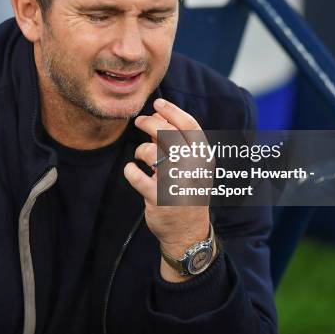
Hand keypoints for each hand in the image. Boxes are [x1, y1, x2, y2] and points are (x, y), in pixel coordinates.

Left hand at [124, 98, 211, 281]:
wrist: (187, 231)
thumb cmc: (186, 189)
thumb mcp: (188, 165)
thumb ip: (173, 141)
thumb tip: (155, 116)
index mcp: (203, 157)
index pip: (189, 125)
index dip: (171, 111)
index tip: (157, 104)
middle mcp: (193, 168)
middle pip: (166, 134)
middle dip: (149, 123)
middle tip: (139, 121)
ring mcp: (176, 183)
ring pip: (149, 152)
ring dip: (141, 150)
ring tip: (141, 156)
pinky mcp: (158, 198)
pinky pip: (135, 175)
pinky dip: (130, 171)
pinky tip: (133, 172)